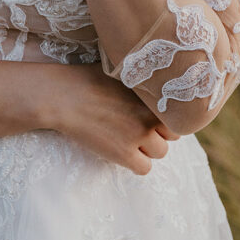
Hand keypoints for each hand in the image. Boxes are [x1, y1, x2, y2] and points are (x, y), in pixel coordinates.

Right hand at [47, 63, 179, 175]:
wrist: (64, 96)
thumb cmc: (87, 79)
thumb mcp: (120, 71)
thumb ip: (140, 80)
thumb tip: (152, 78)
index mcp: (150, 95)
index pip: (176, 114)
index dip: (164, 116)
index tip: (151, 116)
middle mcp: (149, 115)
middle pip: (172, 135)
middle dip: (159, 132)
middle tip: (140, 128)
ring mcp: (138, 135)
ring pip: (160, 152)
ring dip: (148, 148)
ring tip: (129, 139)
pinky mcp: (124, 154)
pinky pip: (144, 168)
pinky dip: (136, 163)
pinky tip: (123, 152)